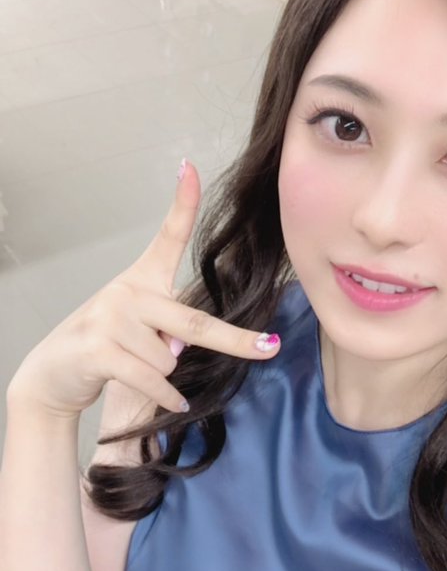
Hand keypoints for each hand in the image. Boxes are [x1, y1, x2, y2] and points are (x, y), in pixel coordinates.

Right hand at [7, 160, 280, 419]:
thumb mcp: (137, 324)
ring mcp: (111, 319)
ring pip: (170, 359)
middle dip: (236, 341)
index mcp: (141, 279)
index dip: (182, 202)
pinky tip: (174, 402)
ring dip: (164, 375)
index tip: (190, 169)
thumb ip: (167, 326)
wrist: (54, 374)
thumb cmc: (105, 345)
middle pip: (195, 321)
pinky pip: (152, 379)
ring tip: (133, 366)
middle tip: (269, 349)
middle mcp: (127, 292)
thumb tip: (182, 344)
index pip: (167, 236)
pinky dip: (166, 396)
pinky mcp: (100, 349)